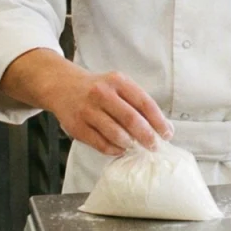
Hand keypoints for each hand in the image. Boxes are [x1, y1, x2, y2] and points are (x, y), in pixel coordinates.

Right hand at [47, 71, 171, 156]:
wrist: (63, 86)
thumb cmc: (98, 89)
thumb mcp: (118, 85)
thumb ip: (136, 102)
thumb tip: (161, 126)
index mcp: (118, 81)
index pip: (144, 102)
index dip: (158, 121)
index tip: (167, 134)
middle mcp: (102, 93)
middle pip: (131, 119)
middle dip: (147, 136)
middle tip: (154, 146)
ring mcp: (88, 110)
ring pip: (115, 133)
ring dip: (130, 143)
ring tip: (135, 146)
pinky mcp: (77, 126)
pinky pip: (100, 143)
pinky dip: (114, 149)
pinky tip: (120, 148)